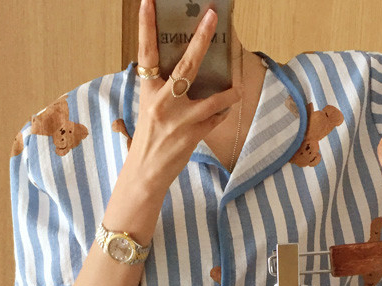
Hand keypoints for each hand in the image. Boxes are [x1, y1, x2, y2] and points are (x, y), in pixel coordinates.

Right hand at [127, 0, 241, 190]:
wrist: (145, 173)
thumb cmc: (148, 138)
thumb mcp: (149, 108)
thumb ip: (163, 88)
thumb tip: (185, 69)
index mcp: (148, 91)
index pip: (146, 52)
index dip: (146, 26)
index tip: (149, 2)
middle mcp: (163, 103)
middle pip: (186, 66)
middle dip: (201, 39)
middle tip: (212, 17)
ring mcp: (180, 120)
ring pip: (212, 99)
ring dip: (228, 93)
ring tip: (237, 89)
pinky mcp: (192, 136)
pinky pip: (215, 119)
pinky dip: (221, 114)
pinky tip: (224, 111)